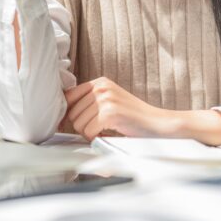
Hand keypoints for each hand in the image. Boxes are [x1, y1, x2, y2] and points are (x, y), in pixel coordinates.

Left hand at [64, 77, 178, 140]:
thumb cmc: (134, 119)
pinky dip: (97, 138)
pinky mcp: (110, 112)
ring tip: (106, 131)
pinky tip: (110, 134)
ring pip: (78, 124)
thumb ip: (89, 103)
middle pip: (71, 113)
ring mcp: (106, 98)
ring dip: (90, 133)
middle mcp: (101, 86)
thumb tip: (62, 115)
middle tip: (99, 130)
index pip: (67, 96)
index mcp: (99, 82)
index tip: (69, 124)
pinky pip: (88, 131)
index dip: (65, 113)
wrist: (159, 125)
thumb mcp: (109, 102)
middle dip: (82, 127)